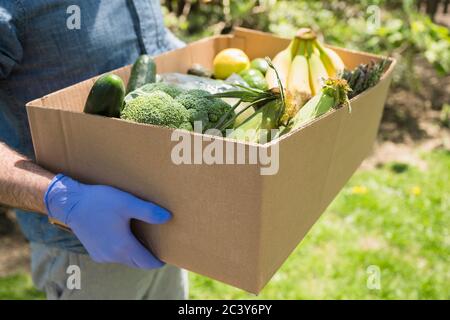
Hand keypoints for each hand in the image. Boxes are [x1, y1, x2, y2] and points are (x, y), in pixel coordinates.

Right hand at [44, 174, 170, 268]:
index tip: (167, 256)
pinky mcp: (95, 252)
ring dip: (135, 254)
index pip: (147, 262)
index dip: (158, 261)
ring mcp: (102, 255)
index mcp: (123, 246)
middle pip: (137, 263)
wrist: (71, 203)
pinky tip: (126, 238)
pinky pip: (114, 256)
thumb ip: (148, 211)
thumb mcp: (127, 203)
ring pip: (126, 260)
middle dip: (148, 258)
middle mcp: (112, 256)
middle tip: (159, 248)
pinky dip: (123, 251)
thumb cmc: (100, 201)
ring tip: (144, 241)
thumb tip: (167, 217)